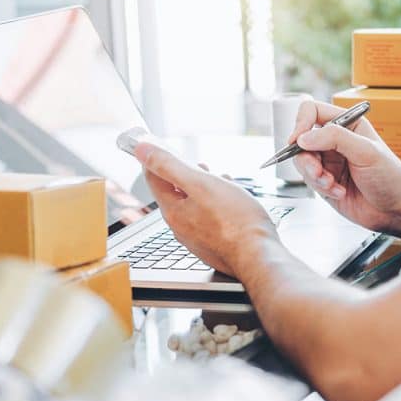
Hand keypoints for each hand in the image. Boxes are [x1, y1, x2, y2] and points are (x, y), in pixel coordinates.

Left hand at [133, 142, 277, 277]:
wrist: (258, 255)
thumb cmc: (235, 221)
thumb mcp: (201, 184)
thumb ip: (169, 166)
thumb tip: (142, 150)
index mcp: (173, 211)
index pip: (153, 179)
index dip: (154, 158)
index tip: (160, 146)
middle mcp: (181, 227)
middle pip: (174, 192)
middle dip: (185, 173)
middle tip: (197, 162)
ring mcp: (197, 237)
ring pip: (193, 205)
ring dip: (204, 188)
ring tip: (220, 179)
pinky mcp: (213, 243)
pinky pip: (207, 218)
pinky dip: (215, 204)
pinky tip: (230, 200)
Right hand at [289, 101, 400, 233]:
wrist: (396, 208)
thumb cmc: (391, 176)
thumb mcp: (366, 151)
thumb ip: (335, 138)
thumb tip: (304, 137)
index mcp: (347, 124)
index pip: (312, 112)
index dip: (301, 124)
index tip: (297, 141)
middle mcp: (335, 141)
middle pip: (302, 140)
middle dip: (307, 159)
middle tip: (318, 172)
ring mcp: (329, 162)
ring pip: (302, 162)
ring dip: (314, 176)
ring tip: (332, 184)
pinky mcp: (325, 182)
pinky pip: (309, 181)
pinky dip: (322, 188)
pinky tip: (340, 192)